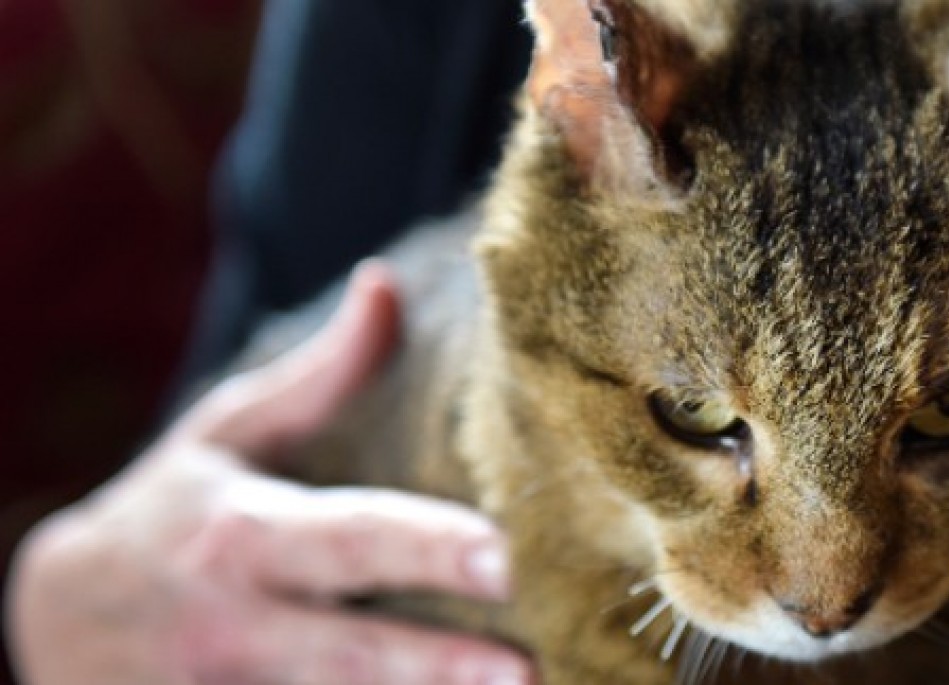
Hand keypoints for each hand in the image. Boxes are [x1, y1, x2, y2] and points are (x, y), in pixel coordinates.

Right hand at [6, 264, 533, 684]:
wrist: (60, 620)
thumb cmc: (170, 510)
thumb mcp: (230, 433)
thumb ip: (321, 373)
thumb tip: (386, 281)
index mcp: (245, 535)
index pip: (348, 540)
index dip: (424, 549)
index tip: (504, 557)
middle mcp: (238, 626)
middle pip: (348, 656)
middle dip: (436, 668)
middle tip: (527, 672)